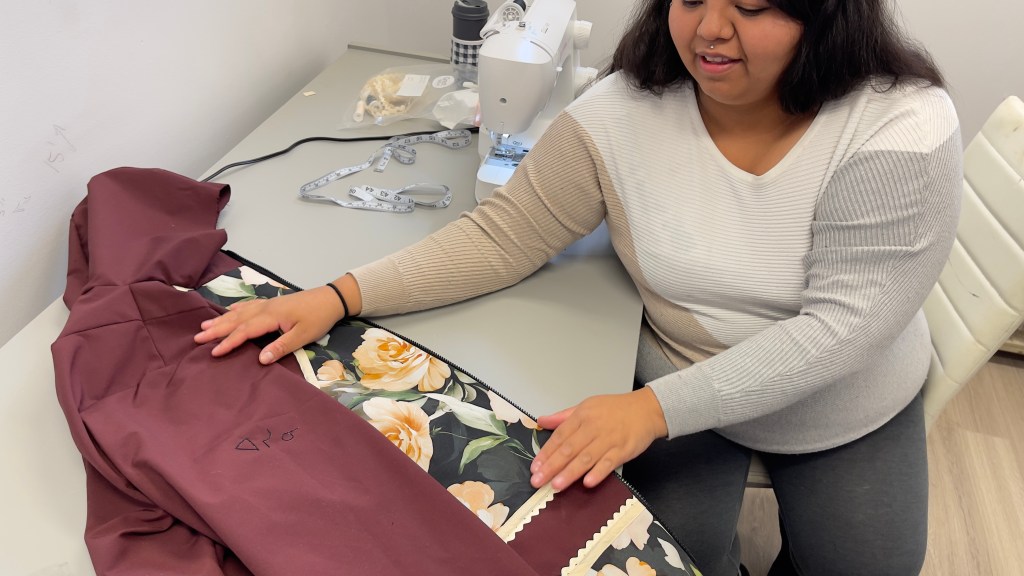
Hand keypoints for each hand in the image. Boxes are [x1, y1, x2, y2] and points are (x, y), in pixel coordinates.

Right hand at [194, 284, 347, 363]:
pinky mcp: (273, 303)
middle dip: (217, 329)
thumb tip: (261, 360)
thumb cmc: (318, 318)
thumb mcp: (303, 336)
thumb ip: (281, 347)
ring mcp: (268, 304)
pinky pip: (249, 306)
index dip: (229, 342)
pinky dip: (236, 309)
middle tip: (197, 336)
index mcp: (271, 317)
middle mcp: (265, 308)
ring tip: (205, 324)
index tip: (214, 351)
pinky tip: (229, 311)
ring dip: (222, 319)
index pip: (245, 331)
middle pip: (236, 319)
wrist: (331, 299)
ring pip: (240, 312)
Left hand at [530, 388, 667, 490]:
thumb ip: (563, 416)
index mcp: (582, 416)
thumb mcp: (587, 406)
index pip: (560, 436)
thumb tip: (541, 421)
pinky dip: (598, 473)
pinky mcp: (623, 450)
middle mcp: (593, 427)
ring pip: (586, 458)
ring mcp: (609, 439)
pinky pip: (609, 463)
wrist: (647, 409)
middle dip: (552, 466)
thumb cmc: (616, 409)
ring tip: (556, 485)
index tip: (535, 466)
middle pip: (569, 449)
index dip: (546, 452)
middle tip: (538, 480)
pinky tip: (587, 483)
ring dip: (570, 472)